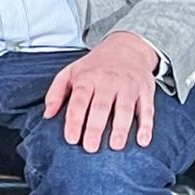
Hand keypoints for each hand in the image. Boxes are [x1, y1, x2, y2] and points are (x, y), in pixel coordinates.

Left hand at [44, 32, 160, 151]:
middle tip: (90, 147)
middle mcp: (108, 82)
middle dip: (95, 128)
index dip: (74, 120)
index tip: (71, 138)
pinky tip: (143, 141)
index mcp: (87, 79)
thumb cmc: (94, 66)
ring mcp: (128, 86)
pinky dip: (147, 126)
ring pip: (125, 109)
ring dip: (121, 128)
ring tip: (115, 146)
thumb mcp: (69, 72)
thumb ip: (55, 93)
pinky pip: (147, 110)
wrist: (126, 47)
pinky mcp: (145, 91)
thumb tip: (47, 115)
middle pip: (101, 107)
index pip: (78, 101)